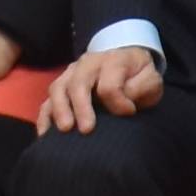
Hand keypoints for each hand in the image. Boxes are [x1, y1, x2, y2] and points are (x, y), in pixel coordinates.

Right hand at [42, 41, 161, 135]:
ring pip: (58, 88)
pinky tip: (45, 135)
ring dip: (60, 110)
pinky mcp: (61, 86)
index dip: (119, 103)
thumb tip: (125, 101)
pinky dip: (44, 117)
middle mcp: (88, 64)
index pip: (110, 84)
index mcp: (113, 60)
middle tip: (86, 130)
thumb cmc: (138, 76)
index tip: (130, 113)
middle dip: (81, 107)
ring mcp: (70, 73)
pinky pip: (46, 100)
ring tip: (65, 130)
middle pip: (78, 83)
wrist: (126, 61)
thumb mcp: (151, 79)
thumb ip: (143, 87)